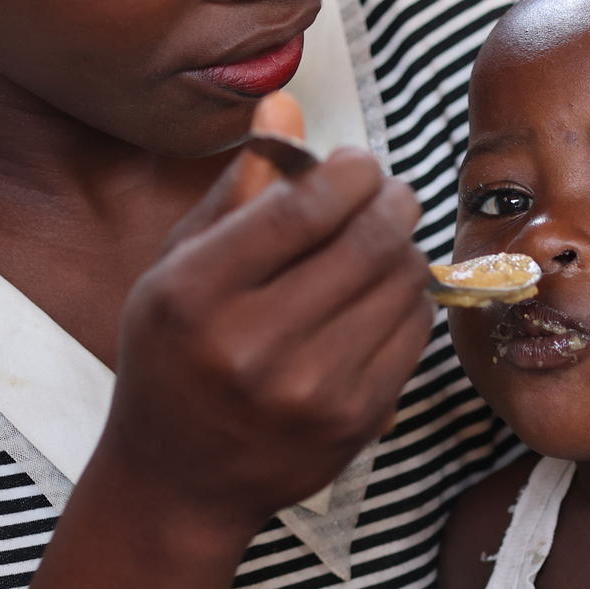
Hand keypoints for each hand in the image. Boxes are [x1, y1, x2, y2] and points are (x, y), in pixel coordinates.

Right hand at [98, 108, 436, 535]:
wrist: (181, 483)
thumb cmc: (175, 357)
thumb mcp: (179, 268)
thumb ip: (238, 188)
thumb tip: (286, 104)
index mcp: (195, 294)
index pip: (305, 208)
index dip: (351, 172)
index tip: (359, 164)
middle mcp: (252, 345)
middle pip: (368, 241)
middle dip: (393, 201)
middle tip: (391, 193)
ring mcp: (310, 390)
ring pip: (403, 283)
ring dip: (405, 249)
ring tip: (384, 242)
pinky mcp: (355, 420)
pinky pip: (414, 333)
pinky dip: (410, 302)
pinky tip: (383, 296)